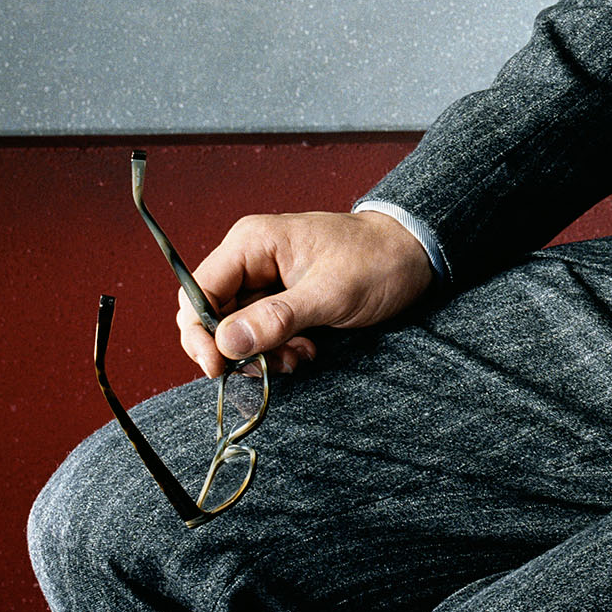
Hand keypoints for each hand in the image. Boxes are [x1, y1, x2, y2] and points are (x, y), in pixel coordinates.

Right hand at [176, 211, 434, 378]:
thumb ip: (277, 318)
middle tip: (271, 365)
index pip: (197, 293)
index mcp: (252, 243)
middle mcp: (251, 259)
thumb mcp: (330, 294)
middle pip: (211, 315)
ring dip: (262, 353)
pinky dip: (277, 350)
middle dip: (237, 348)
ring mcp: (265, 279)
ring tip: (300, 356)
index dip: (199, 334)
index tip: (219, 368)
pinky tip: (307, 351)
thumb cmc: (377, 262)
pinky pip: (261, 332)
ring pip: (236, 330)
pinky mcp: (281, 298)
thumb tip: (225, 343)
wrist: (414, 255)